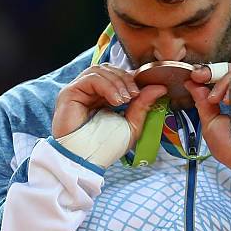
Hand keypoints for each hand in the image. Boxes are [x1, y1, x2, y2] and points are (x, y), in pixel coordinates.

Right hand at [52, 63, 166, 168]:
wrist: (85, 161)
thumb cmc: (105, 148)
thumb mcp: (131, 125)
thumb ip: (143, 105)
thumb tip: (160, 87)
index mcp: (104, 97)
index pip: (119, 75)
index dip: (133, 77)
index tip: (148, 86)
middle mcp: (90, 91)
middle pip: (110, 69)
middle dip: (127, 78)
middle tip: (136, 94)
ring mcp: (80, 90)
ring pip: (101, 70)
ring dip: (118, 82)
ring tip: (126, 100)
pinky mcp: (70, 92)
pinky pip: (91, 78)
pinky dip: (108, 86)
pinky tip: (116, 101)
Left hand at [184, 63, 230, 172]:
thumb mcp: (210, 123)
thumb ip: (202, 102)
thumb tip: (190, 83)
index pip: (224, 78)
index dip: (209, 73)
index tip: (193, 76)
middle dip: (212, 71)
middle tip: (199, 76)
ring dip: (223, 81)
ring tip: (215, 100)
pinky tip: (228, 100)